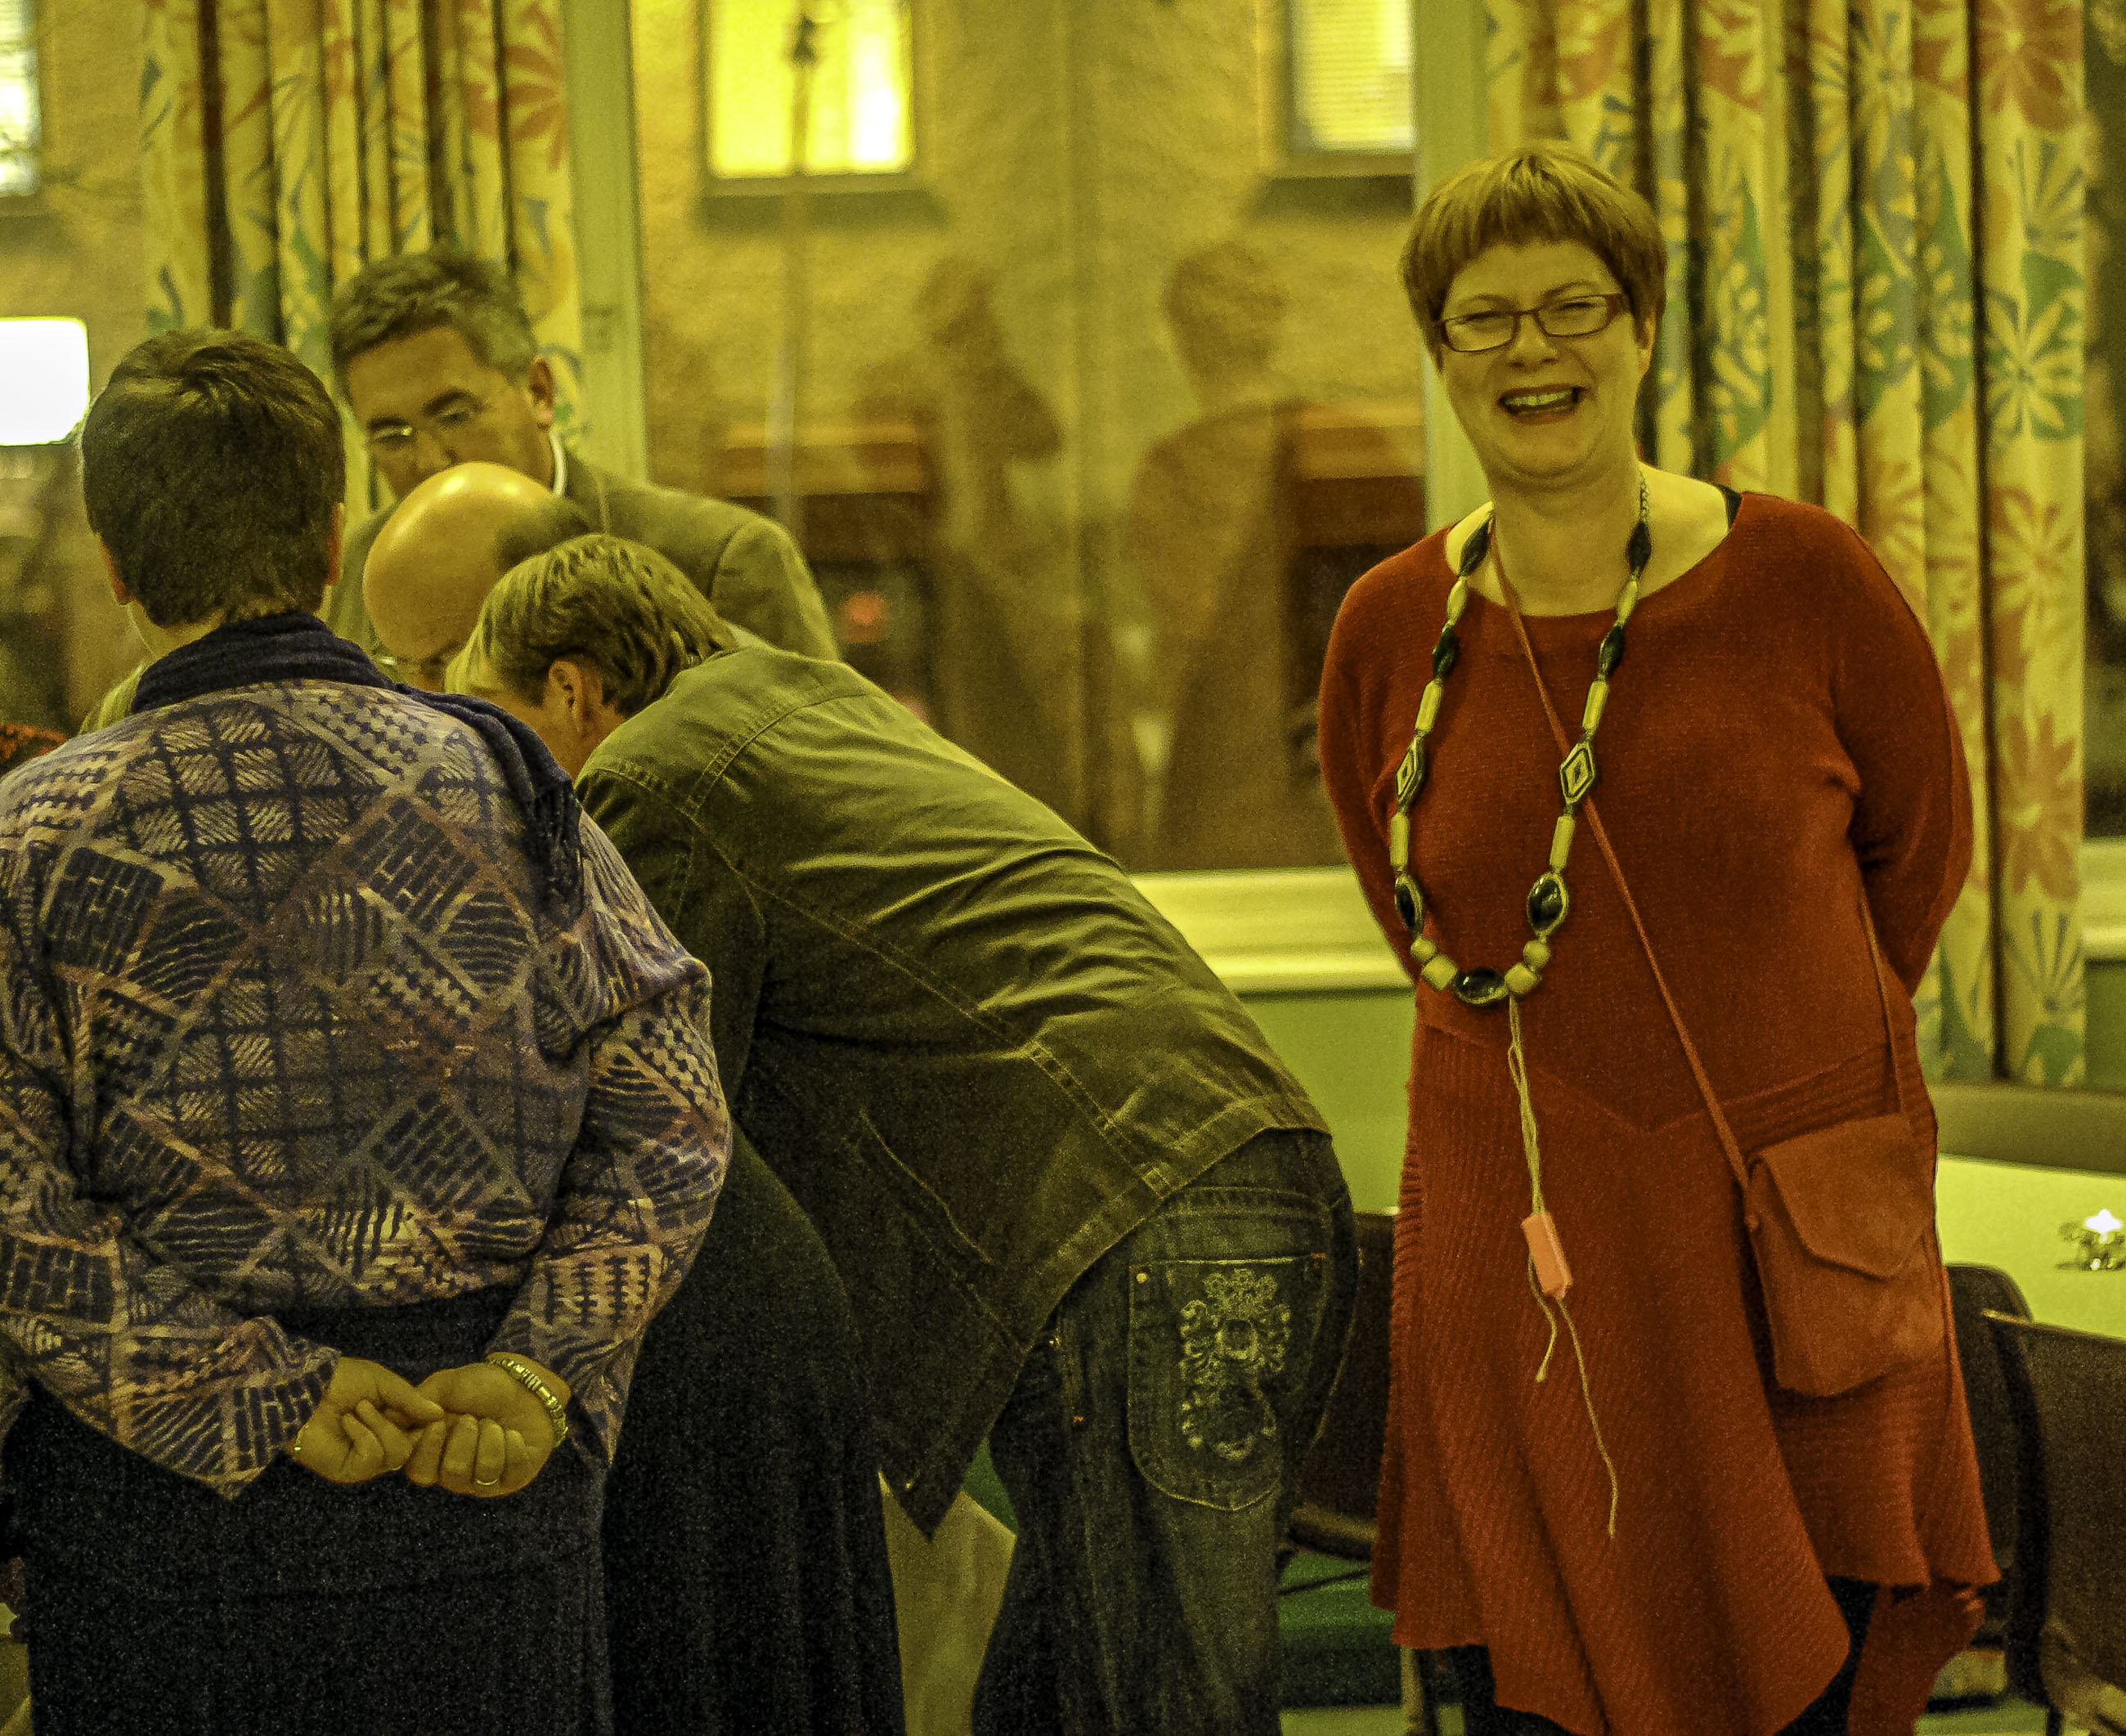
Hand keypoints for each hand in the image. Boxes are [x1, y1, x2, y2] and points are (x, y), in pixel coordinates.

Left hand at [288, 1356, 445, 1484]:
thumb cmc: (341, 1380)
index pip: (422, 1432)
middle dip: (398, 1424)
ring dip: (379, 1427)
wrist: (301, 1390)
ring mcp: (365, 1459)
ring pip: (396, 1455)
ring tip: (358, 1410)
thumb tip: (440, 1414)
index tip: (435, 1413)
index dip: (430, 1425)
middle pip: (414, 1447)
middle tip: (379, 1406)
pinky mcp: (348, 1470)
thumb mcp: (382, 1382)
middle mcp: (382, 1442)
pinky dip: (364, 1437)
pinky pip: (372, 1459)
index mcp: (392, 1420)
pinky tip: (348, 1423)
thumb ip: (411, 1400)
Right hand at [403, 1360, 565, 1498]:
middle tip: (471, 1418)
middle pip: (451, 1475)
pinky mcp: (514, 1477)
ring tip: (494, 1423)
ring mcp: (485, 1478)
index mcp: (435, 1453)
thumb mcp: (445, 1386)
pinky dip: (513, 1447)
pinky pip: (511, 1473)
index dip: (428, 1449)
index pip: (419, 1469)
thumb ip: (418, 1402)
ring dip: (490, 1441)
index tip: (439, 1423)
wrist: (523, 1382)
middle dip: (464, 1441)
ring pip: (482, 1476)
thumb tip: (391, 1419)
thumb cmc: (480, 1385)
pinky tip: (513, 1433)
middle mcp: (457, 1471)